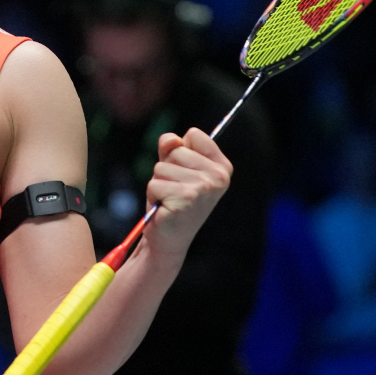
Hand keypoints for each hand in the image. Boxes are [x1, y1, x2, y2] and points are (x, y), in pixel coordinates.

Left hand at [143, 128, 231, 260]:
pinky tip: (164, 209)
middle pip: (175, 150)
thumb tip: (171, 139)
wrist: (169, 240)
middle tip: (174, 191)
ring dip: (158, 183)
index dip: (180, 149)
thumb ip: (172, 148)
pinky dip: (153, 196)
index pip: (194, 134)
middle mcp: (217, 177)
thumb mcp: (174, 169)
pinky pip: (154, 184)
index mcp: (221, 167)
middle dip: (166, 169)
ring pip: (161, 167)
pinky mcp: (184, 199)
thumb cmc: (172, 202)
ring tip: (169, 200)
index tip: (183, 171)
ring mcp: (202, 188)